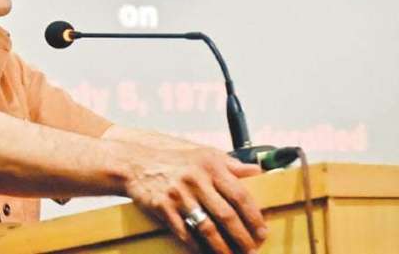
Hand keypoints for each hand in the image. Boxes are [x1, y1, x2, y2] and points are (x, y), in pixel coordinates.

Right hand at [124, 147, 266, 252]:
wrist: (137, 159)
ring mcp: (178, 195)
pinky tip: (205, 252)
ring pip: (207, 228)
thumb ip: (232, 164)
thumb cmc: (174, 156)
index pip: (240, 195)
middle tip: (251, 250)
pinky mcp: (162, 207)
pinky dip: (196, 247)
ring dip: (222, 247)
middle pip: (226, 215)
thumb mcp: (205, 153)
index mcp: (211, 165)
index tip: (262, 231)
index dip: (254, 217)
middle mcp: (196, 180)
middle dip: (242, 237)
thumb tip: (258, 171)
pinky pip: (184, 233)